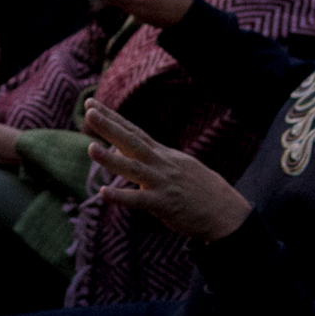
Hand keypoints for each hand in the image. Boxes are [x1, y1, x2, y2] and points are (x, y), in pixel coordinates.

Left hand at [82, 103, 249, 242]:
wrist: (224, 211)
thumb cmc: (198, 189)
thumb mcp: (176, 165)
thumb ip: (150, 158)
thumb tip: (124, 151)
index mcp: (162, 153)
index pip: (133, 131)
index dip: (112, 117)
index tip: (92, 103)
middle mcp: (161, 163)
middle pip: (132, 141)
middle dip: (110, 127)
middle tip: (90, 112)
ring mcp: (162, 182)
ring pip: (133, 168)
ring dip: (111, 159)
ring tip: (90, 148)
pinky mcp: (164, 204)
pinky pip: (140, 200)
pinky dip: (122, 196)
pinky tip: (104, 193)